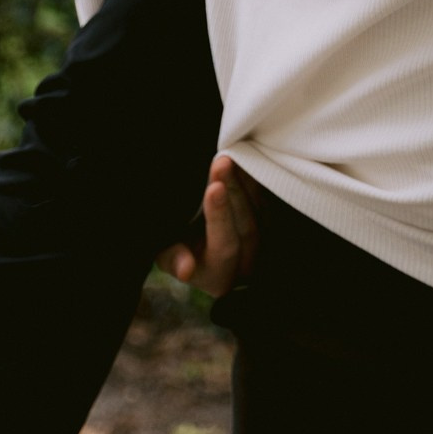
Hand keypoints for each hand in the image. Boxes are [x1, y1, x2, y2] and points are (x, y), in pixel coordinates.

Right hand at [158, 153, 260, 297]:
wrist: (191, 240)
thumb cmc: (174, 247)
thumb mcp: (165, 254)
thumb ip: (173, 259)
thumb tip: (185, 269)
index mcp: (218, 278)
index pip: (224, 246)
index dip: (220, 217)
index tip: (214, 188)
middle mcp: (245, 265)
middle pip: (246, 227)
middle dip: (234, 191)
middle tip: (222, 161)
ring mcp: (260, 244)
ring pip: (260, 212)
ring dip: (246, 182)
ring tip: (231, 155)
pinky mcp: (267, 223)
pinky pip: (266, 201)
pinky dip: (254, 180)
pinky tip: (244, 158)